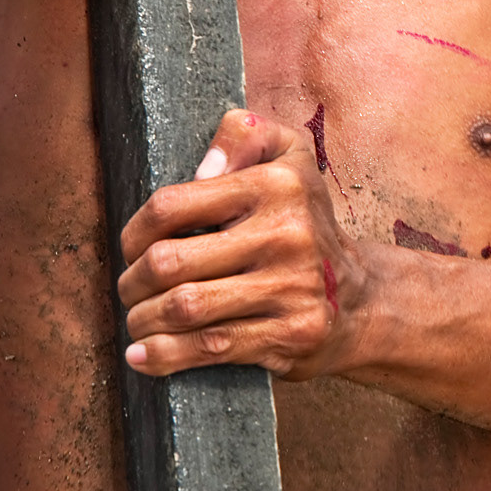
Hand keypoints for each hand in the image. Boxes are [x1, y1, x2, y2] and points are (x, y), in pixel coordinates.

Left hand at [118, 109, 358, 377]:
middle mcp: (287, 232)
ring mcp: (292, 286)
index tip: (133, 247)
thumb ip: (243, 135)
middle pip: (169, 262)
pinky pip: (211, 347)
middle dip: (133, 282)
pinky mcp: (292, 332)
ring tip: (139, 320)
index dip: (135, 231)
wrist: (359, 296)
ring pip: (185, 308)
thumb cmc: (305, 221)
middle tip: (131, 289)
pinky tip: (144, 355)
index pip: (171, 205)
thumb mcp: (289, 155)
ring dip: (144, 320)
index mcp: (277, 184)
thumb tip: (202, 169)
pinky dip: (166, 356)